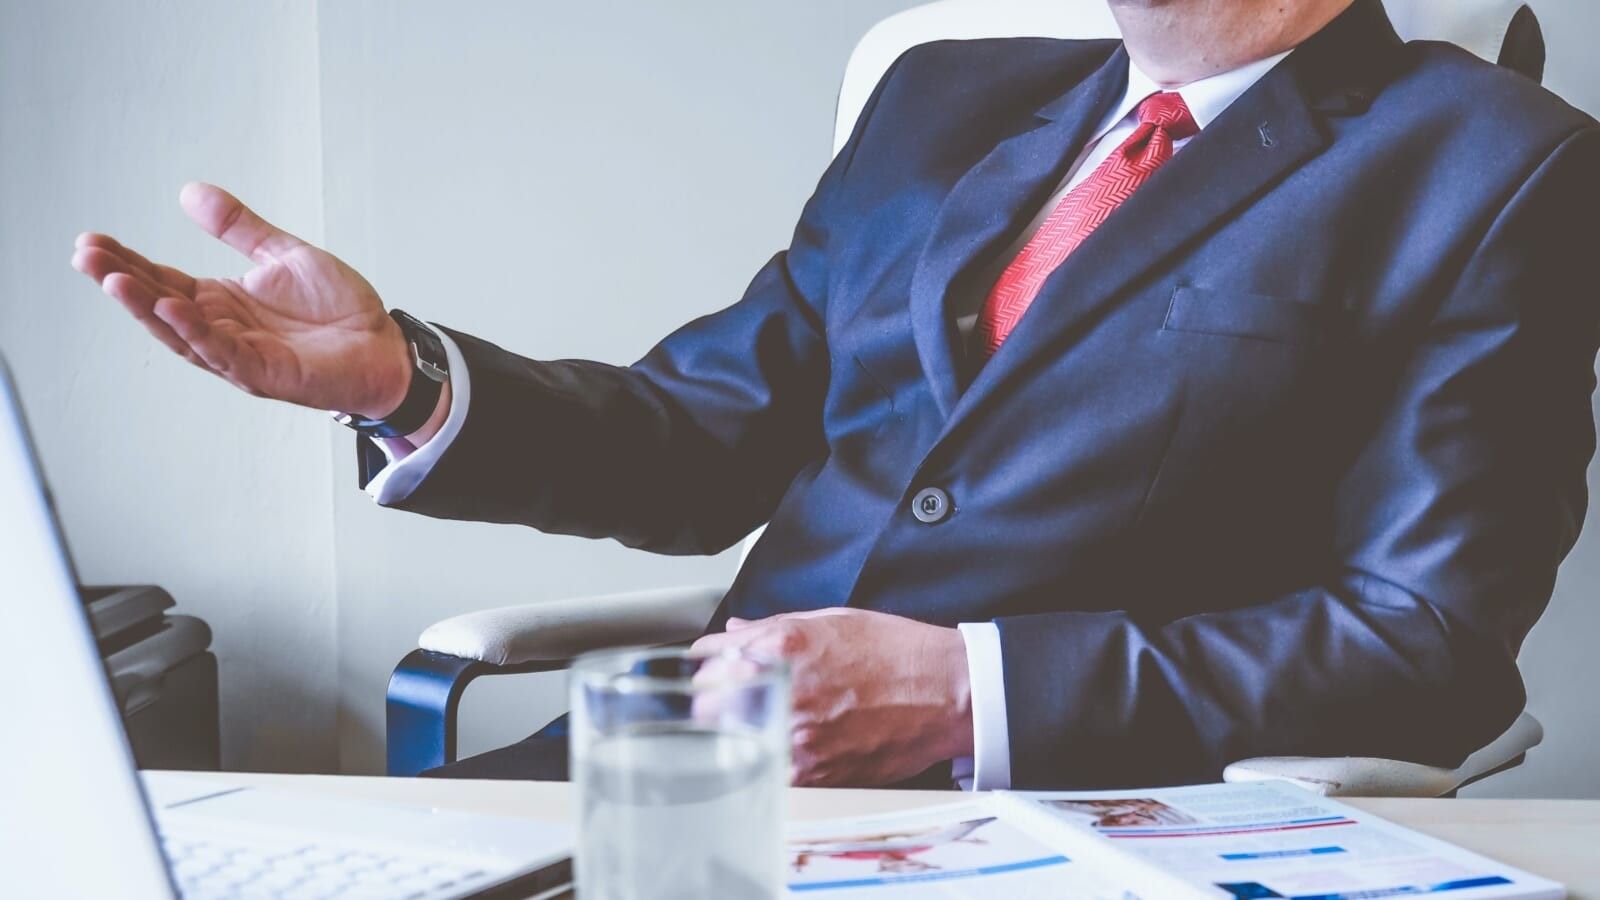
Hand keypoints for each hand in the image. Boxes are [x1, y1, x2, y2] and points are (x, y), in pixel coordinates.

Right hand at [71, 183, 411, 417]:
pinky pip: (223, 352)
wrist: (385, 346)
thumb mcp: (284, 255)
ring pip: (181, 333)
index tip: (91, 240)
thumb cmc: (339, 310)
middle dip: (121, 282)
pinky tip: (173, 308)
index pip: (161, 279)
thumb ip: (239, 228)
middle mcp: (221, 330)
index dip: (126, 262)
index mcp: (222, 302)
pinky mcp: (265, 373)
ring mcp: (240, 355)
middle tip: (85, 256)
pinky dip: (196, 332)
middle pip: (160, 305)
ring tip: (113, 280)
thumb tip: (190, 192)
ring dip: (146, 308)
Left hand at [692, 608, 972, 787]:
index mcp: (784, 646)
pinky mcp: (816, 773)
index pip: (710, 660)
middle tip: (723, 702)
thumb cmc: (898, 653)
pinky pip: (768, 770)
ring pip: (733, 744)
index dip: (706, 666)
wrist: (947, 693)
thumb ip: (773, 627)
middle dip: (711, 703)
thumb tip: (736, 633)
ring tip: (758, 726)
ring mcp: (798, 736)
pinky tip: (784, 748)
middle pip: (708, 707)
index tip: (708, 671)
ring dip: (736, 735)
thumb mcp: (833, 621)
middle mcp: (785, 691)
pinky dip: (768, 761)